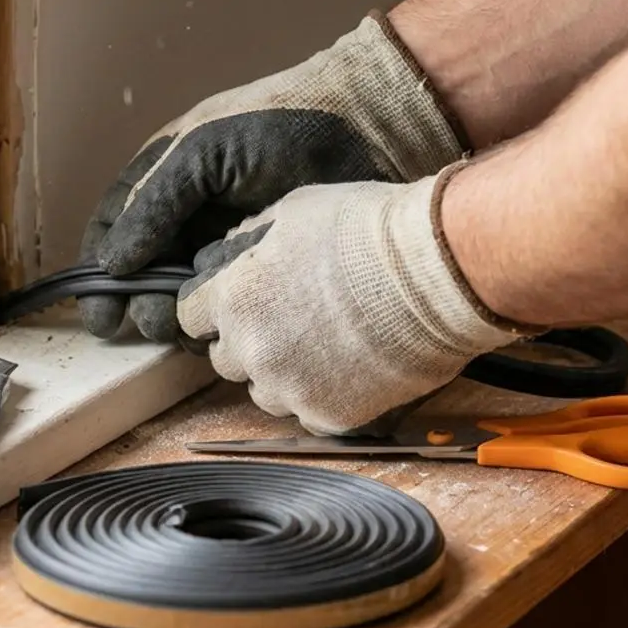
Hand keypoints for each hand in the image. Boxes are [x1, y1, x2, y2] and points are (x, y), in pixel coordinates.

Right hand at [78, 11, 467, 345]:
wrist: (367, 130)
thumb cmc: (281, 126)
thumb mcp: (204, 152)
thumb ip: (154, 202)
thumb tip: (112, 265)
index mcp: (164, 177)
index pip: (113, 229)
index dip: (100, 272)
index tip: (100, 313)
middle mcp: (189, 214)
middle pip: (143, 272)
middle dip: (138, 303)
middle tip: (146, 324)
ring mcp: (227, 243)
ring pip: (183, 293)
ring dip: (175, 316)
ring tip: (183, 327)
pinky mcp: (267, 268)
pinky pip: (230, 301)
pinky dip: (217, 319)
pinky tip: (220, 329)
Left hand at [176, 165, 536, 435]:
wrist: (437, 272)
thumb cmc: (371, 231)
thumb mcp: (292, 212)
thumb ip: (247, 243)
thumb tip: (228, 256)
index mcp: (233, 297)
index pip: (190, 317)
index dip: (215, 307)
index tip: (237, 302)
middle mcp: (252, 349)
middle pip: (225, 358)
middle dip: (249, 339)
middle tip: (291, 319)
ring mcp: (290, 388)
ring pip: (264, 391)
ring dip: (283, 371)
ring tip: (325, 343)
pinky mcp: (329, 416)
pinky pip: (308, 414)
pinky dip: (323, 395)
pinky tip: (350, 366)